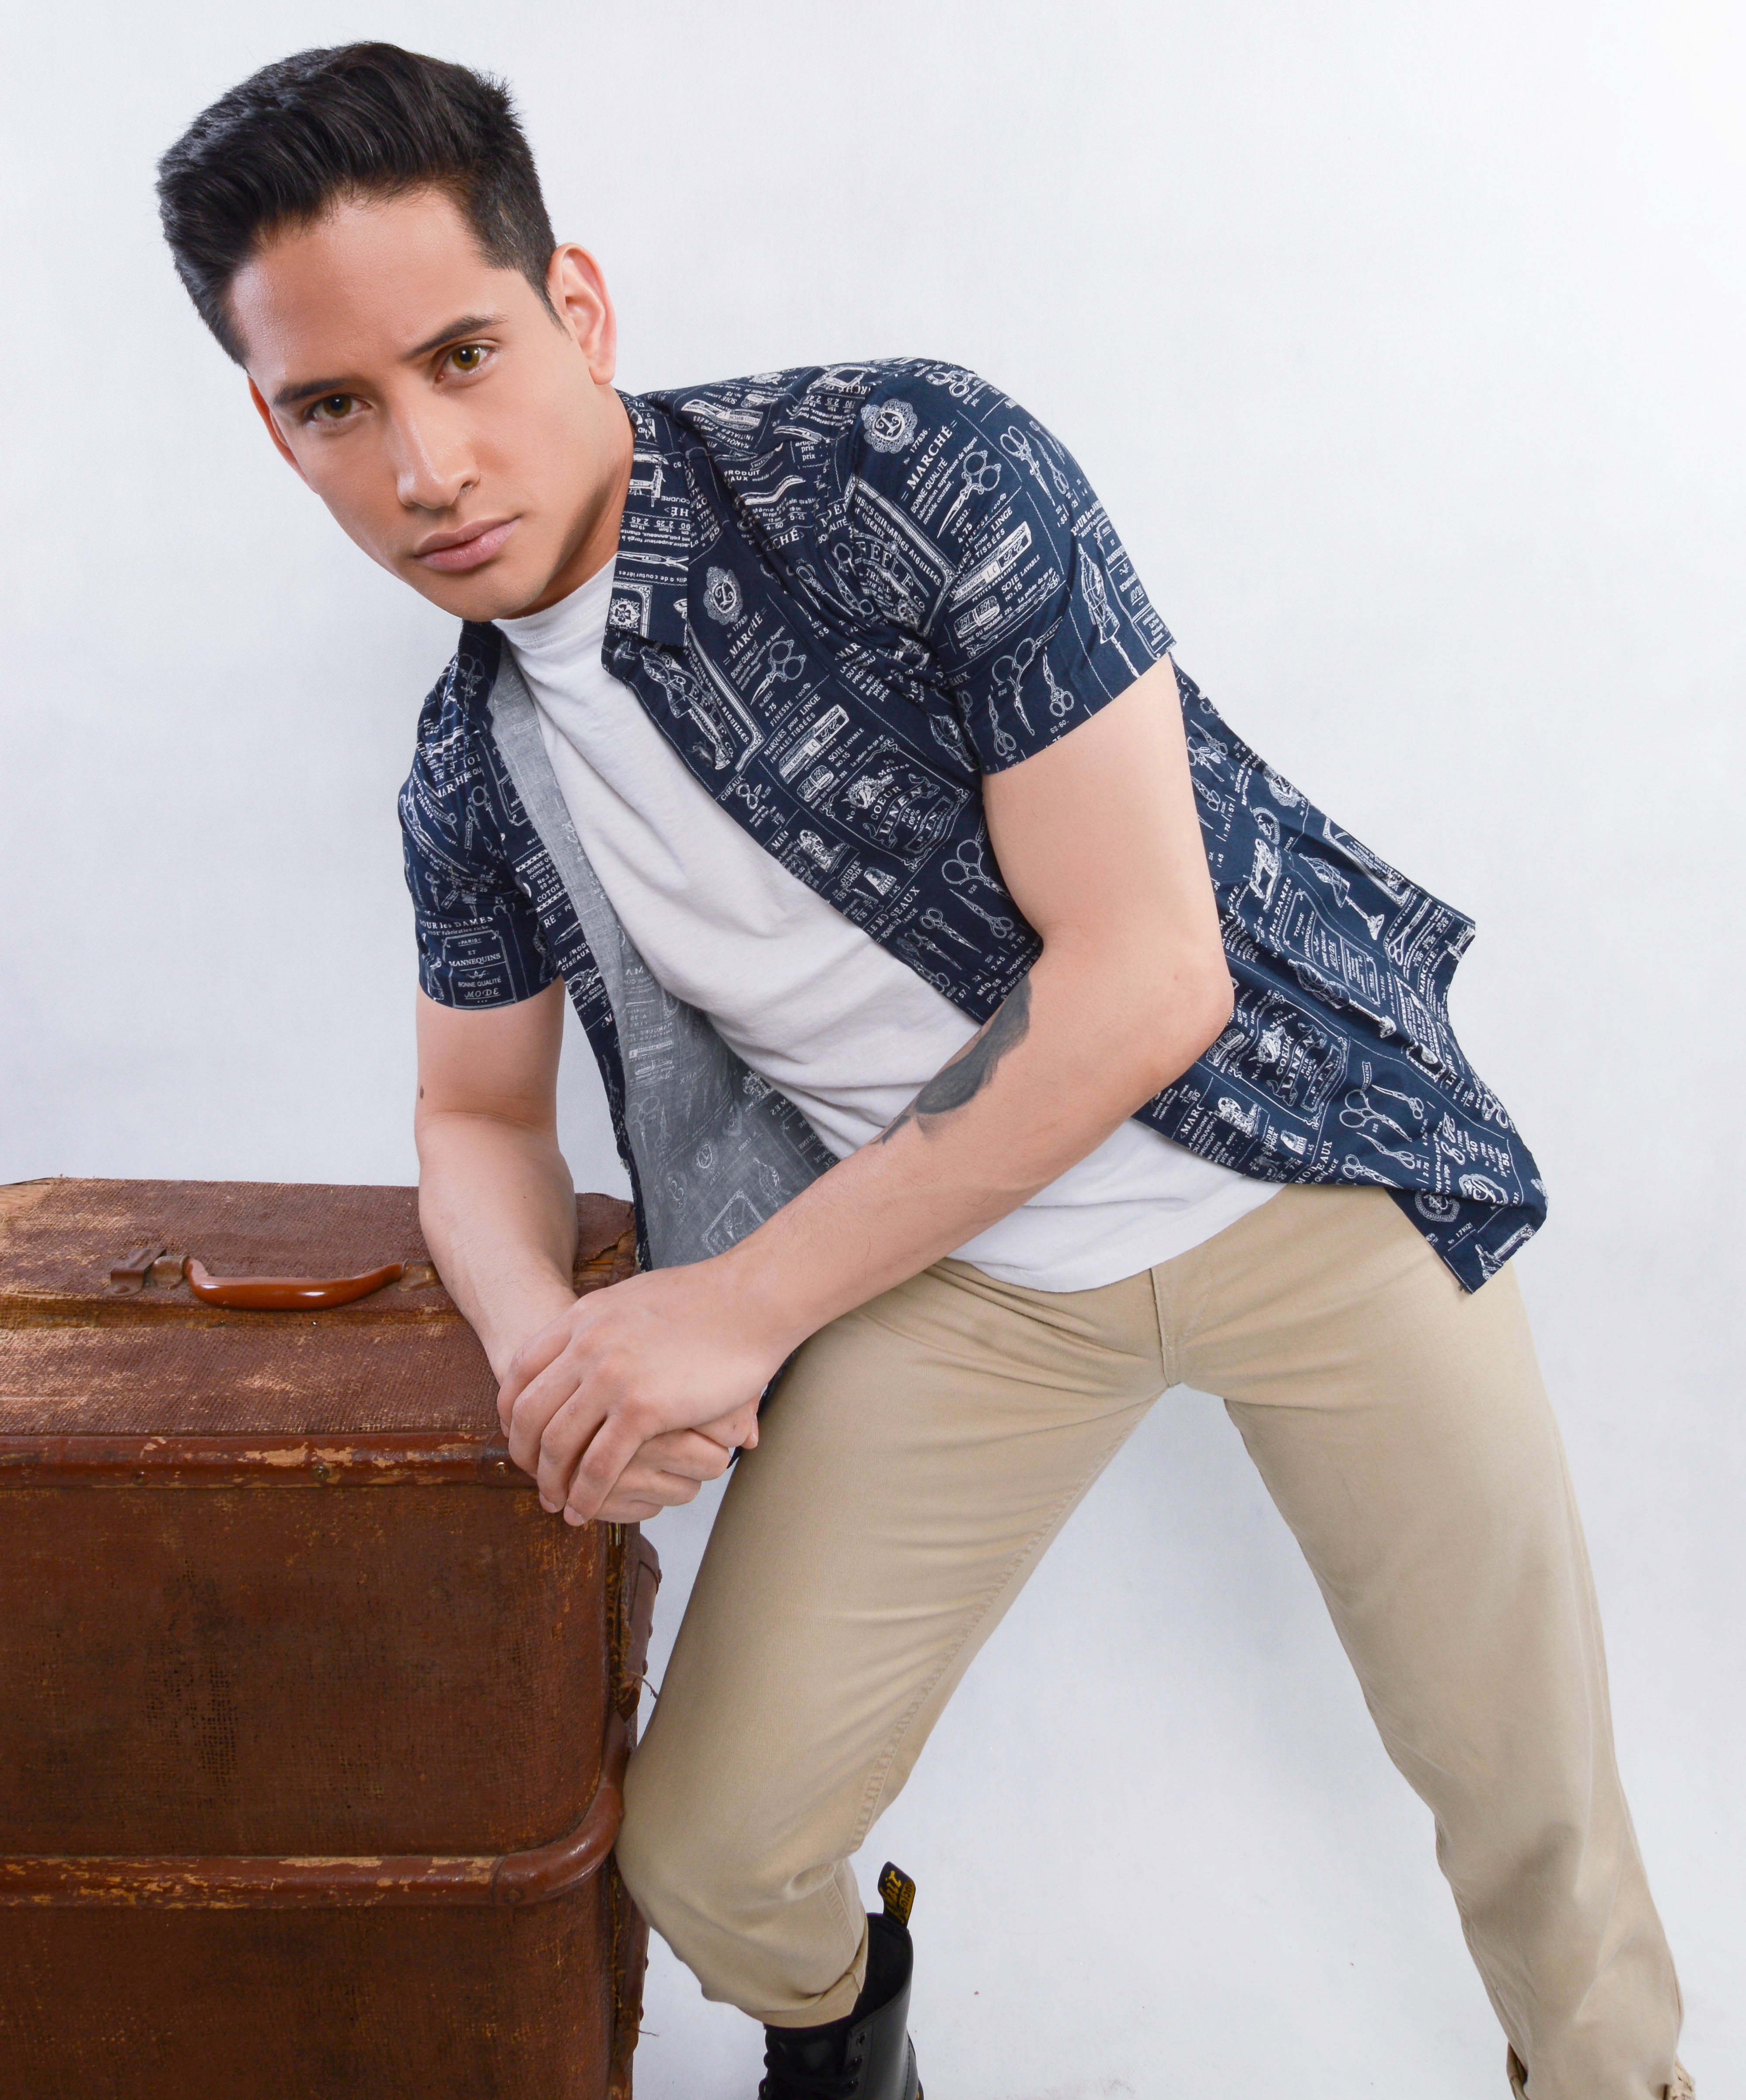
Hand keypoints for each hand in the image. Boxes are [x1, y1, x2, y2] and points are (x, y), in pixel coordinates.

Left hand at [496, 1259, 793, 1524]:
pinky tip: (585, 1509)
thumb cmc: (708, 1299)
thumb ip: (606, 1322)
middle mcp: (588, 1346)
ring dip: (551, 1481)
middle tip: (529, 1475)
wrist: (753, 1298)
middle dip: (523, 1452)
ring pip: (558, 1443)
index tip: (516, 1432)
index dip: (510, 1409)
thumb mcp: (635, 1298)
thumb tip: (597, 1332)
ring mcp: (612, 1377)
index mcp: (584, 1318)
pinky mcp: (644, 1409)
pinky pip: (599, 1464)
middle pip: (530, 1411)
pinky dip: (586, 1494)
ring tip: (556, 1502)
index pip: (520, 1368)